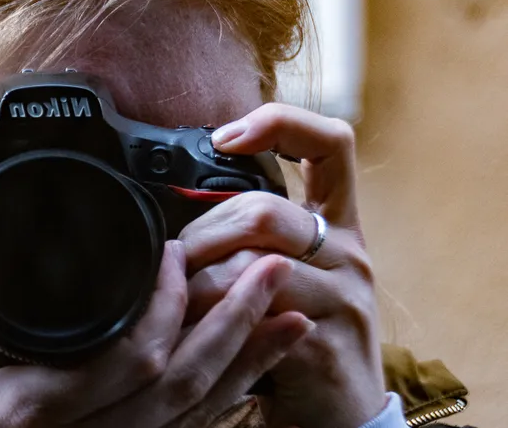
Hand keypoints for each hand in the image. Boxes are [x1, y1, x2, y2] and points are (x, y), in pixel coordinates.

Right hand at [0, 242, 311, 427]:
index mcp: (31, 408)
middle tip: (274, 266)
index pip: (127, 358)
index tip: (177, 254)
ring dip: (248, 359)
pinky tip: (257, 364)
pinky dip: (231, 395)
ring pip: (195, 413)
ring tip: (291, 312)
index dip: (164, 305)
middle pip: (182, 385)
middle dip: (235, 324)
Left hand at [179, 103, 386, 427]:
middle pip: (265, 209)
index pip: (331, 143)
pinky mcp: (323, 340)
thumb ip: (253, 235)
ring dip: (196, 280)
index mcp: (339, 223)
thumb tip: (182, 205)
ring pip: (250, 261)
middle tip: (174, 260)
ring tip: (174, 299)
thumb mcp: (289, 272)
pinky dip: (208, 317)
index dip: (280, 124)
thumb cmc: (300, 333)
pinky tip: (192, 327)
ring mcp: (342, 296)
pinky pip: (251, 313)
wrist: (340, 410)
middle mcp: (349, 252)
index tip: (226, 137)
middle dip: (202, 233)